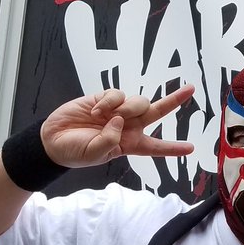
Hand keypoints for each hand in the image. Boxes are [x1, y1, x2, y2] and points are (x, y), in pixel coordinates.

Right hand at [41, 86, 195, 167]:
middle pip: (156, 112)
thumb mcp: (95, 155)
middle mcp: (128, 126)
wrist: (52, 140)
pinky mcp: (104, 98)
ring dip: (128, 107)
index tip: (191, 148)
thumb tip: (119, 119)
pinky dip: (109, 102)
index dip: (172, 148)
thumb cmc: (75, 152)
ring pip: (138, 101)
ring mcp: (117, 110)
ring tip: (107, 117)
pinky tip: (95, 111)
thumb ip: (110, 140)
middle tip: (191, 89)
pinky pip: (117, 94)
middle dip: (173, 100)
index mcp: (129, 144)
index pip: (155, 146)